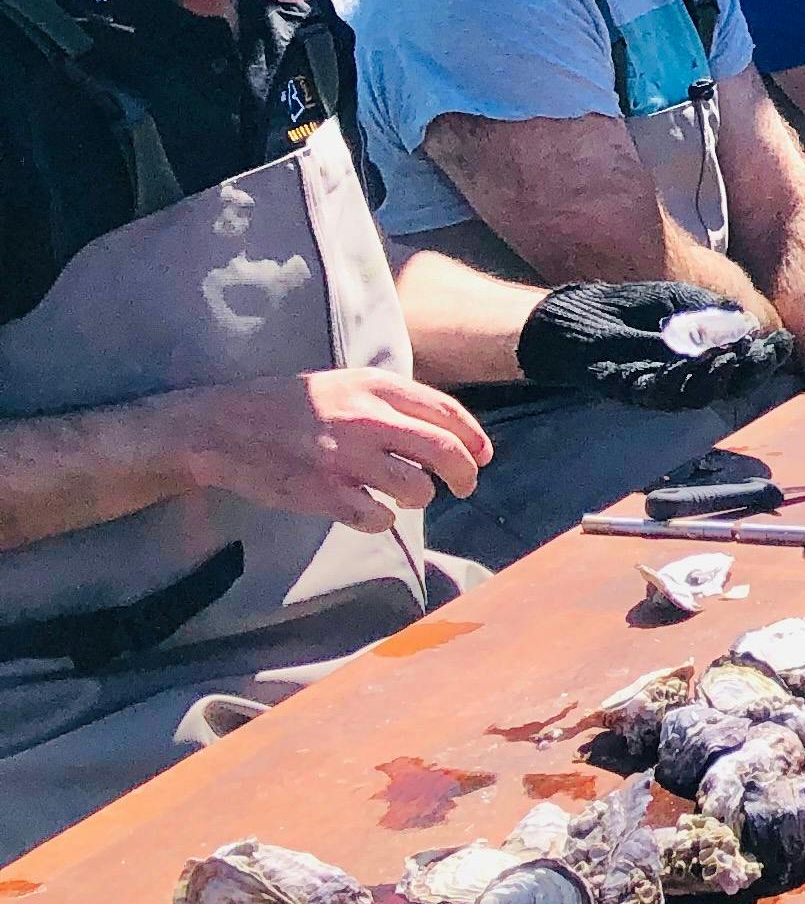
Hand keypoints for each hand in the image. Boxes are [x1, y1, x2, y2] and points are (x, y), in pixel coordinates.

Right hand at [191, 366, 490, 524]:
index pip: (448, 413)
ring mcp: (344, 457)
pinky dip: (382, 519)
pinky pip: (378, 517)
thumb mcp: (346, 384)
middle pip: (445, 452)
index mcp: (375, 386)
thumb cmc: (291, 405)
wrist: (221, 426)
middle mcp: (366, 418)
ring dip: (420, 498)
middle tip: (465, 488)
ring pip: (417, 488)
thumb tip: (449, 430)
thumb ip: (393, 402)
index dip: (475, 439)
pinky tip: (369, 510)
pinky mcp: (322, 492)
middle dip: (466, 475)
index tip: (483, 457)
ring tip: (406, 496)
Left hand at [518, 281, 803, 410]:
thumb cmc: (630, 306)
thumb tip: (750, 327)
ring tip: (730, 356)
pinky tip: (690, 361)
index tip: (782, 342)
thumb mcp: (680, 300)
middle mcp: (690, 377)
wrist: (577, 315)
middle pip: (732, 385)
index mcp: (707, 354)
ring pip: (701, 395)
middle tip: (760, 352)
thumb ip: (712, 313)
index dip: (768, 356)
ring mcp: (663, 388)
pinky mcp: (634, 392)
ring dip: (718, 377)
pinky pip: (662, 394)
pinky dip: (679, 379)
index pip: (748, 363)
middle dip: (752, 370)